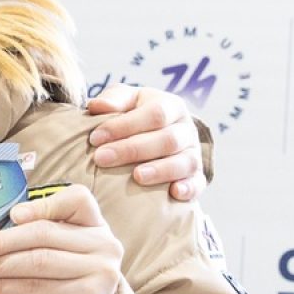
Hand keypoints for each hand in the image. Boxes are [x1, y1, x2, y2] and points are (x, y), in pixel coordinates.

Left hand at [0, 186, 122, 293]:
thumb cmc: (55, 289)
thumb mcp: (43, 257)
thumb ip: (25, 240)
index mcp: (94, 226)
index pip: (77, 200)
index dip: (43, 204)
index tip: (12, 215)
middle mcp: (104, 245)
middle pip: (44, 233)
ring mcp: (100, 271)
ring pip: (37, 261)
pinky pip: (34, 287)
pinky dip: (0, 286)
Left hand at [85, 84, 204, 200]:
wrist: (159, 135)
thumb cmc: (136, 115)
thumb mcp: (126, 101)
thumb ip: (113, 100)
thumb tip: (96, 105)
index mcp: (172, 106)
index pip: (154, 114)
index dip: (124, 125)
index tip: (95, 138)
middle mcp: (186, 130)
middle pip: (167, 139)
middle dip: (133, 149)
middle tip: (101, 158)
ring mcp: (193, 154)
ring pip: (185, 162)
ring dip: (161, 170)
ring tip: (137, 177)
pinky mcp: (196, 177)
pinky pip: (198, 183)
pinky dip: (189, 188)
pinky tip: (174, 193)